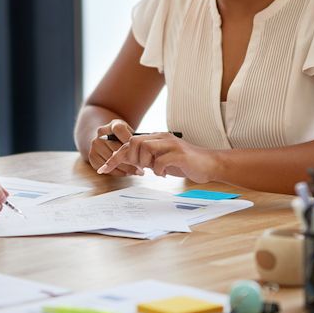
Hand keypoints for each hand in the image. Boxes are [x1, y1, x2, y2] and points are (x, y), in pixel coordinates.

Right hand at [87, 119, 142, 176]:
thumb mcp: (129, 131)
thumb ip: (135, 137)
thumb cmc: (123, 137)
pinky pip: (106, 168)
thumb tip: (146, 149)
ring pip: (112, 160)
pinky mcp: (92, 157)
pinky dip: (118, 172)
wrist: (104, 138)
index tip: (141, 150)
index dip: (130, 140)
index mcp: (111, 125)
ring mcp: (94, 146)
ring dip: (126, 168)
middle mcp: (101, 134)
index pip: (119, 129)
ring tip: (138, 172)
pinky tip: (127, 173)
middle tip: (143, 167)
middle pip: (116, 148)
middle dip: (131, 159)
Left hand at [97, 132, 218, 182]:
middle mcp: (162, 138)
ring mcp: (171, 145)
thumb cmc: (185, 164)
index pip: (129, 143)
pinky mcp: (180, 154)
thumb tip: (128, 162)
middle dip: (131, 159)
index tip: (103, 169)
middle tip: (140, 170)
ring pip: (145, 148)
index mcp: (157, 138)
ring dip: (145, 163)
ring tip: (154, 170)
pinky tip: (164, 174)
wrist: (210, 164)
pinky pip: (160, 161)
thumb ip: (146, 159)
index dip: (115, 156)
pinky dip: (158, 170)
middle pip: (134, 142)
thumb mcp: (161, 161)